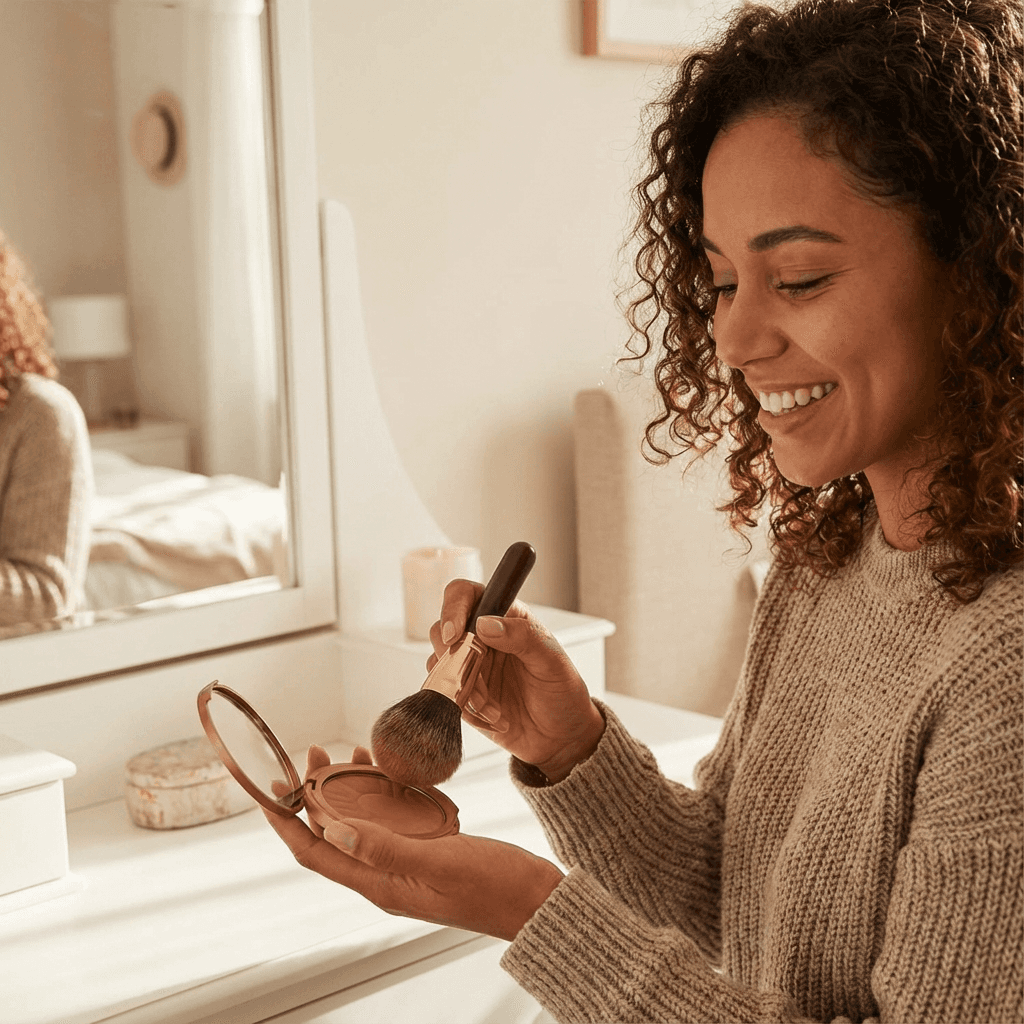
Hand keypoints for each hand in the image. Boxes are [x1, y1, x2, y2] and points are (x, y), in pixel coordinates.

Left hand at [261, 744, 564, 941]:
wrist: (540, 902)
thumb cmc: (498, 888)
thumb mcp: (442, 862)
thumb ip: (388, 847)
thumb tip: (332, 829)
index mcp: (383, 885)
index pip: (317, 854)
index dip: (287, 824)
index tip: (269, 791)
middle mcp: (388, 877)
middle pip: (334, 834)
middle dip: (315, 794)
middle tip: (315, 752)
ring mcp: (408, 865)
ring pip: (362, 824)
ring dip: (349, 789)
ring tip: (349, 751)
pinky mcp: (428, 853)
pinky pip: (393, 821)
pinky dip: (384, 792)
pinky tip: (391, 770)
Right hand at [429, 580, 605, 782]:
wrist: (559, 737)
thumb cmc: (562, 693)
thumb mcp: (551, 661)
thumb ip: (522, 637)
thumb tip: (484, 624)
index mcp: (506, 617)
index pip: (466, 595)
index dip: (453, 608)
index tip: (455, 634)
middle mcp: (482, 637)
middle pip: (442, 629)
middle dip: (453, 655)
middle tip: (472, 675)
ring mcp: (469, 665)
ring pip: (440, 663)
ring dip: (461, 687)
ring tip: (493, 705)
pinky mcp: (462, 692)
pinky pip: (444, 693)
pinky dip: (463, 706)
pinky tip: (492, 715)